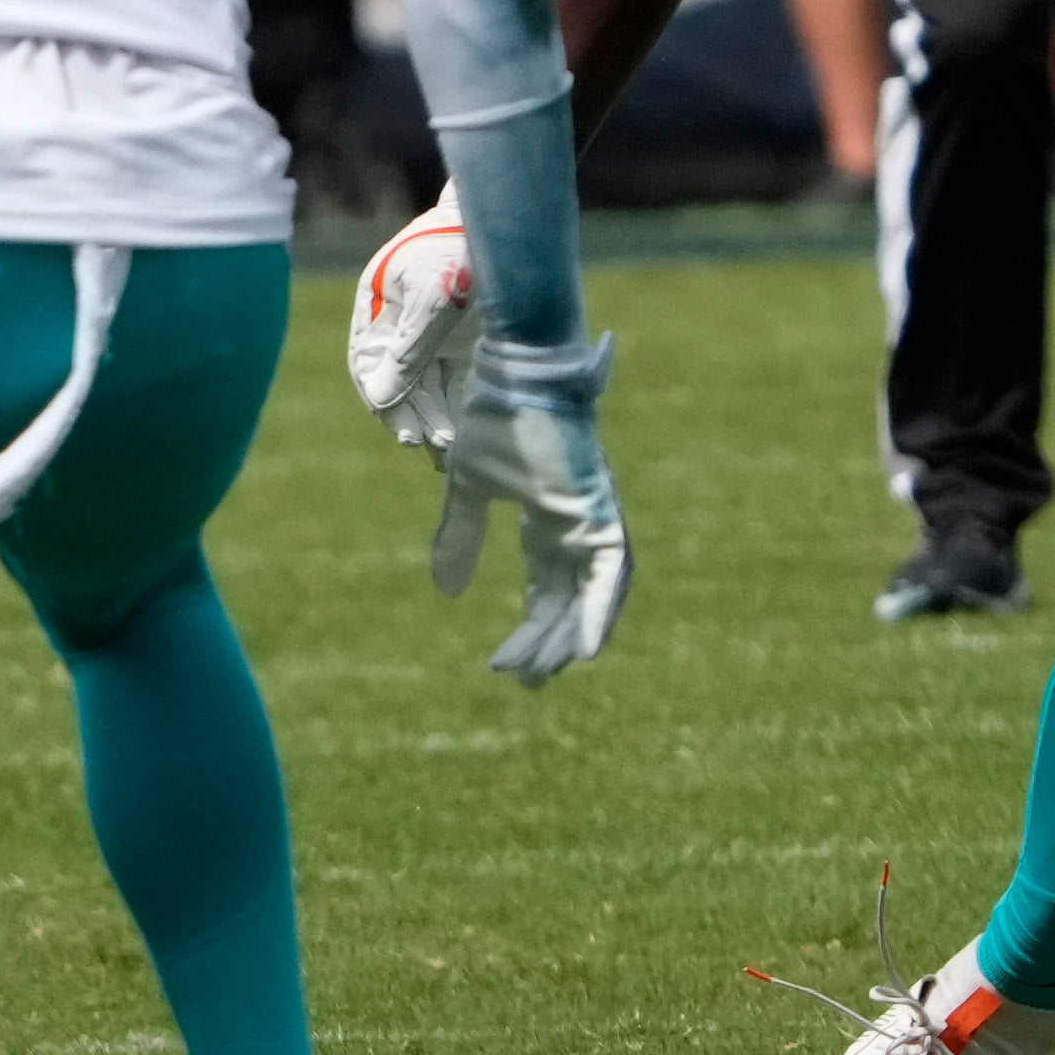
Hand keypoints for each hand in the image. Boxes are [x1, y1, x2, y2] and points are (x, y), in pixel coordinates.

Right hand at [344, 187, 476, 451]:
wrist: (505, 221)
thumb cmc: (460, 249)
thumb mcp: (432, 299)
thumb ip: (409, 350)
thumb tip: (380, 399)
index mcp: (378, 307)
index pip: (369, 364)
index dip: (383, 400)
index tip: (404, 430)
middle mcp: (401, 323)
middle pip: (399, 381)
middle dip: (413, 414)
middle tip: (430, 444)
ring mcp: (432, 332)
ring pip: (427, 386)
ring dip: (435, 418)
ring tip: (447, 451)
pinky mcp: (463, 340)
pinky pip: (453, 381)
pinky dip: (454, 407)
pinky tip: (461, 433)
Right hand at [432, 333, 629, 687]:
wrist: (516, 370)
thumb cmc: (497, 416)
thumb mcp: (469, 487)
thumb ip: (460, 536)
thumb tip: (446, 592)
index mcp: (550, 517)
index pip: (546, 585)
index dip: (528, 626)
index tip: (504, 666)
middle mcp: (578, 523)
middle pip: (568, 598)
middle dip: (546, 642)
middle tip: (524, 684)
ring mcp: (593, 516)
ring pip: (590, 594)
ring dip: (567, 634)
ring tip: (542, 671)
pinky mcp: (599, 508)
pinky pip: (608, 572)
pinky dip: (597, 611)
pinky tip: (583, 649)